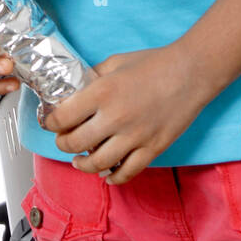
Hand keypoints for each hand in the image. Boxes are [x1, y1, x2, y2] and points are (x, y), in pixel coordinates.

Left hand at [41, 43, 213, 183]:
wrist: (190, 72)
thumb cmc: (153, 63)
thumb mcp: (115, 62)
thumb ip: (94, 77)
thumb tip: (77, 90)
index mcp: (102, 92)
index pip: (63, 117)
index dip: (50, 122)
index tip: (50, 122)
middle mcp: (115, 117)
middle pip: (76, 143)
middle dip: (63, 144)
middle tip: (62, 140)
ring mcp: (134, 137)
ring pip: (98, 164)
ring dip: (83, 165)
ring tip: (78, 161)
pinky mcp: (152, 149)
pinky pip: (127, 173)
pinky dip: (113, 178)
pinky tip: (106, 175)